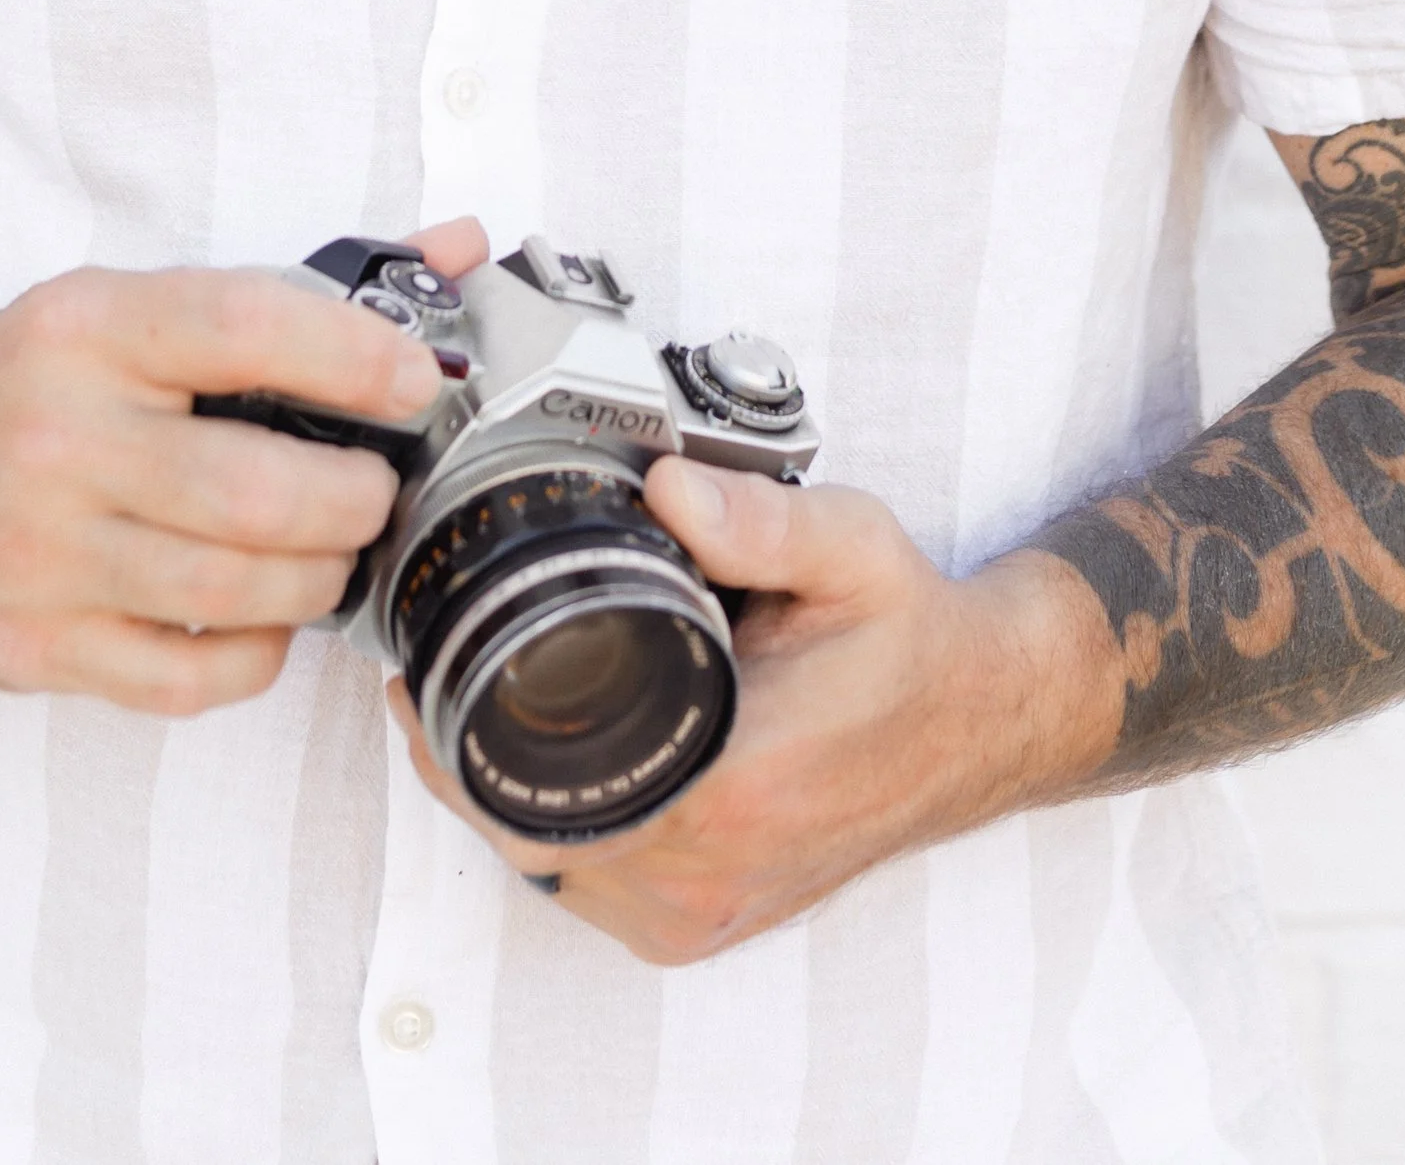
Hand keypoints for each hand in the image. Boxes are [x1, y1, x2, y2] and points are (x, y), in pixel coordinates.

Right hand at [0, 218, 487, 713]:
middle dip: (352, 499)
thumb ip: (302, 289)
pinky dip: (252, 654)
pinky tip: (260, 617)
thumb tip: (459, 248)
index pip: (243, 325)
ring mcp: (34, 553)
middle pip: (253, 491)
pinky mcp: (26, 646)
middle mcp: (54, 437)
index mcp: (88, 329)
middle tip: (376, 490)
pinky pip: (183, 678)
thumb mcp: (138, 309)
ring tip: (331, 551)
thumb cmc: (38, 387)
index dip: (353, 356)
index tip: (416, 382)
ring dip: (316, 578)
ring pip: (230, 592)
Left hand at [389, 458, 1119, 965]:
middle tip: (434, 669)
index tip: (420, 670)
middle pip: (525, 834)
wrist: (984, 717)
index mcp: (733, 787)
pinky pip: (592, 889)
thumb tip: (663, 481)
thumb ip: (756, 516)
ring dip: (505, 793)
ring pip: (551, 868)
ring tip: (480, 699)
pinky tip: (549, 757)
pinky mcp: (711, 923)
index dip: (457, 737)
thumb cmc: (910, 636)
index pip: (539, 794)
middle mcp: (712, 872)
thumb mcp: (848, 547)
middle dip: (465, 754)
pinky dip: (558, 827)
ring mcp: (710, 913)